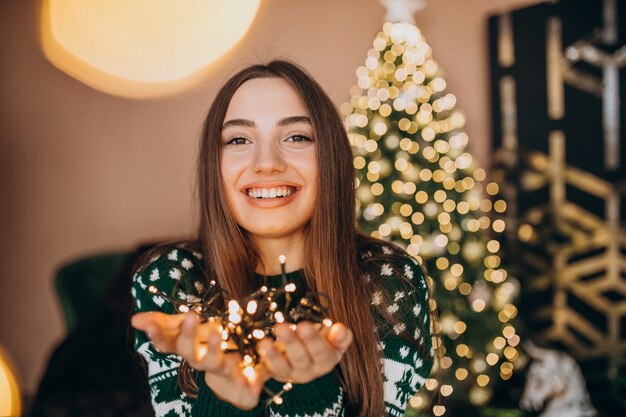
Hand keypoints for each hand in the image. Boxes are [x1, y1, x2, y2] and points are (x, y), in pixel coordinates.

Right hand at [131, 312, 267, 409]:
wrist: (233, 373)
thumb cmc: (203, 342)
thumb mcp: (184, 326)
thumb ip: (162, 321)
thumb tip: (134, 320)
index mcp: (185, 346)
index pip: (165, 343)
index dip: (156, 335)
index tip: (148, 325)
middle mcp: (199, 359)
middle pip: (188, 351)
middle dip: (187, 335)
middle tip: (190, 316)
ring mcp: (219, 369)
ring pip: (214, 362)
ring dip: (213, 349)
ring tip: (215, 332)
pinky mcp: (240, 377)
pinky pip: (243, 380)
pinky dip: (245, 380)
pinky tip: (248, 378)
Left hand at [257, 321, 352, 383]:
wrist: (308, 353)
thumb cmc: (323, 340)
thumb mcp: (334, 338)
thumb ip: (340, 336)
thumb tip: (340, 330)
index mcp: (326, 360)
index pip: (320, 351)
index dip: (312, 340)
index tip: (304, 326)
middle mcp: (308, 371)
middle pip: (300, 358)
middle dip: (290, 343)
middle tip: (281, 327)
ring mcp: (290, 374)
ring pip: (282, 367)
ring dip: (272, 355)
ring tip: (264, 343)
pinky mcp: (275, 373)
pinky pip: (267, 371)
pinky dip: (261, 364)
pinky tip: (258, 349)